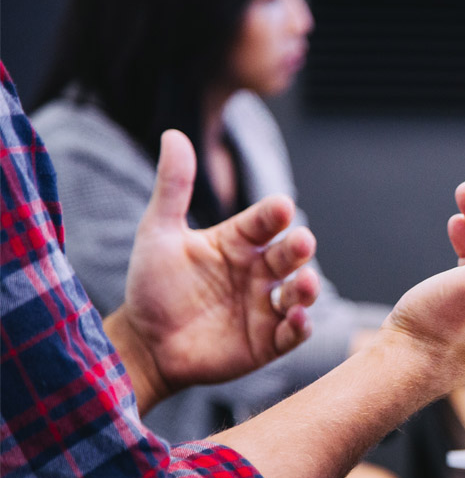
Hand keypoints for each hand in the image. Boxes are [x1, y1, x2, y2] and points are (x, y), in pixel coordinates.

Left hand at [106, 130, 319, 407]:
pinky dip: (300, 326)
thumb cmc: (152, 286)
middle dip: (299, 248)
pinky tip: (297, 319)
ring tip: (305, 284)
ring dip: (307, 288)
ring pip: (299, 292)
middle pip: (289, 255)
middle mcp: (258, 271)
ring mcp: (266, 306)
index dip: (274, 214)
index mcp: (239, 242)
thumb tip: (173, 134)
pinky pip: (293, 333)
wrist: (144, 344)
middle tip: (301, 242)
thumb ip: (173, 187)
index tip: (280, 207)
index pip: (265, 221)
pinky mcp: (268, 341)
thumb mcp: (158, 233)